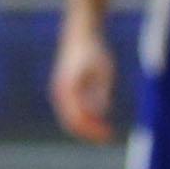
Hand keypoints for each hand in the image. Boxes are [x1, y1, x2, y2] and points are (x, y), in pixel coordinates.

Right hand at [50, 21, 116, 143]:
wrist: (81, 32)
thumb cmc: (94, 49)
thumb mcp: (104, 69)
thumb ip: (101, 90)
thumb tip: (101, 111)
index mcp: (68, 88)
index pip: (78, 119)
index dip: (93, 130)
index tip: (109, 134)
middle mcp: (60, 92)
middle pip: (72, 122)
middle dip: (90, 132)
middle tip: (108, 136)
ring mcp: (61, 91)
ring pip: (71, 118)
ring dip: (88, 126)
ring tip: (106, 129)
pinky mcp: (65, 89)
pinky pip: (73, 110)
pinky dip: (86, 117)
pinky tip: (100, 116)